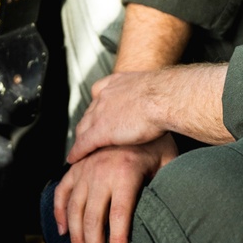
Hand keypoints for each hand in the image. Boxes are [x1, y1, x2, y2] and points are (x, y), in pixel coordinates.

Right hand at [53, 135, 177, 242]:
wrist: (141, 107)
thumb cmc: (157, 139)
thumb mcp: (168, 162)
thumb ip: (165, 187)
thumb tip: (169, 215)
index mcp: (124, 172)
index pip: (119, 216)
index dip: (117, 242)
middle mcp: (100, 171)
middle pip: (93, 219)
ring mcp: (86, 168)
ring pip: (74, 210)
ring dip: (76, 238)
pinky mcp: (78, 166)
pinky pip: (62, 191)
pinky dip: (59, 212)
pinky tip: (63, 230)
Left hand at [68, 64, 230, 161]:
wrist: (165, 97)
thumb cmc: (169, 93)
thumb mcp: (158, 87)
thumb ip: (156, 94)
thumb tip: (169, 99)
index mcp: (118, 82)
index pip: (99, 93)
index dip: (98, 107)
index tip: (97, 114)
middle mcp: (106, 96)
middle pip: (89, 112)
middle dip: (88, 124)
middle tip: (86, 134)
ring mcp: (101, 114)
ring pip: (84, 128)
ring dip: (81, 139)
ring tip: (79, 149)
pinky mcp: (101, 132)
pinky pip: (83, 144)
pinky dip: (77, 152)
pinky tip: (73, 159)